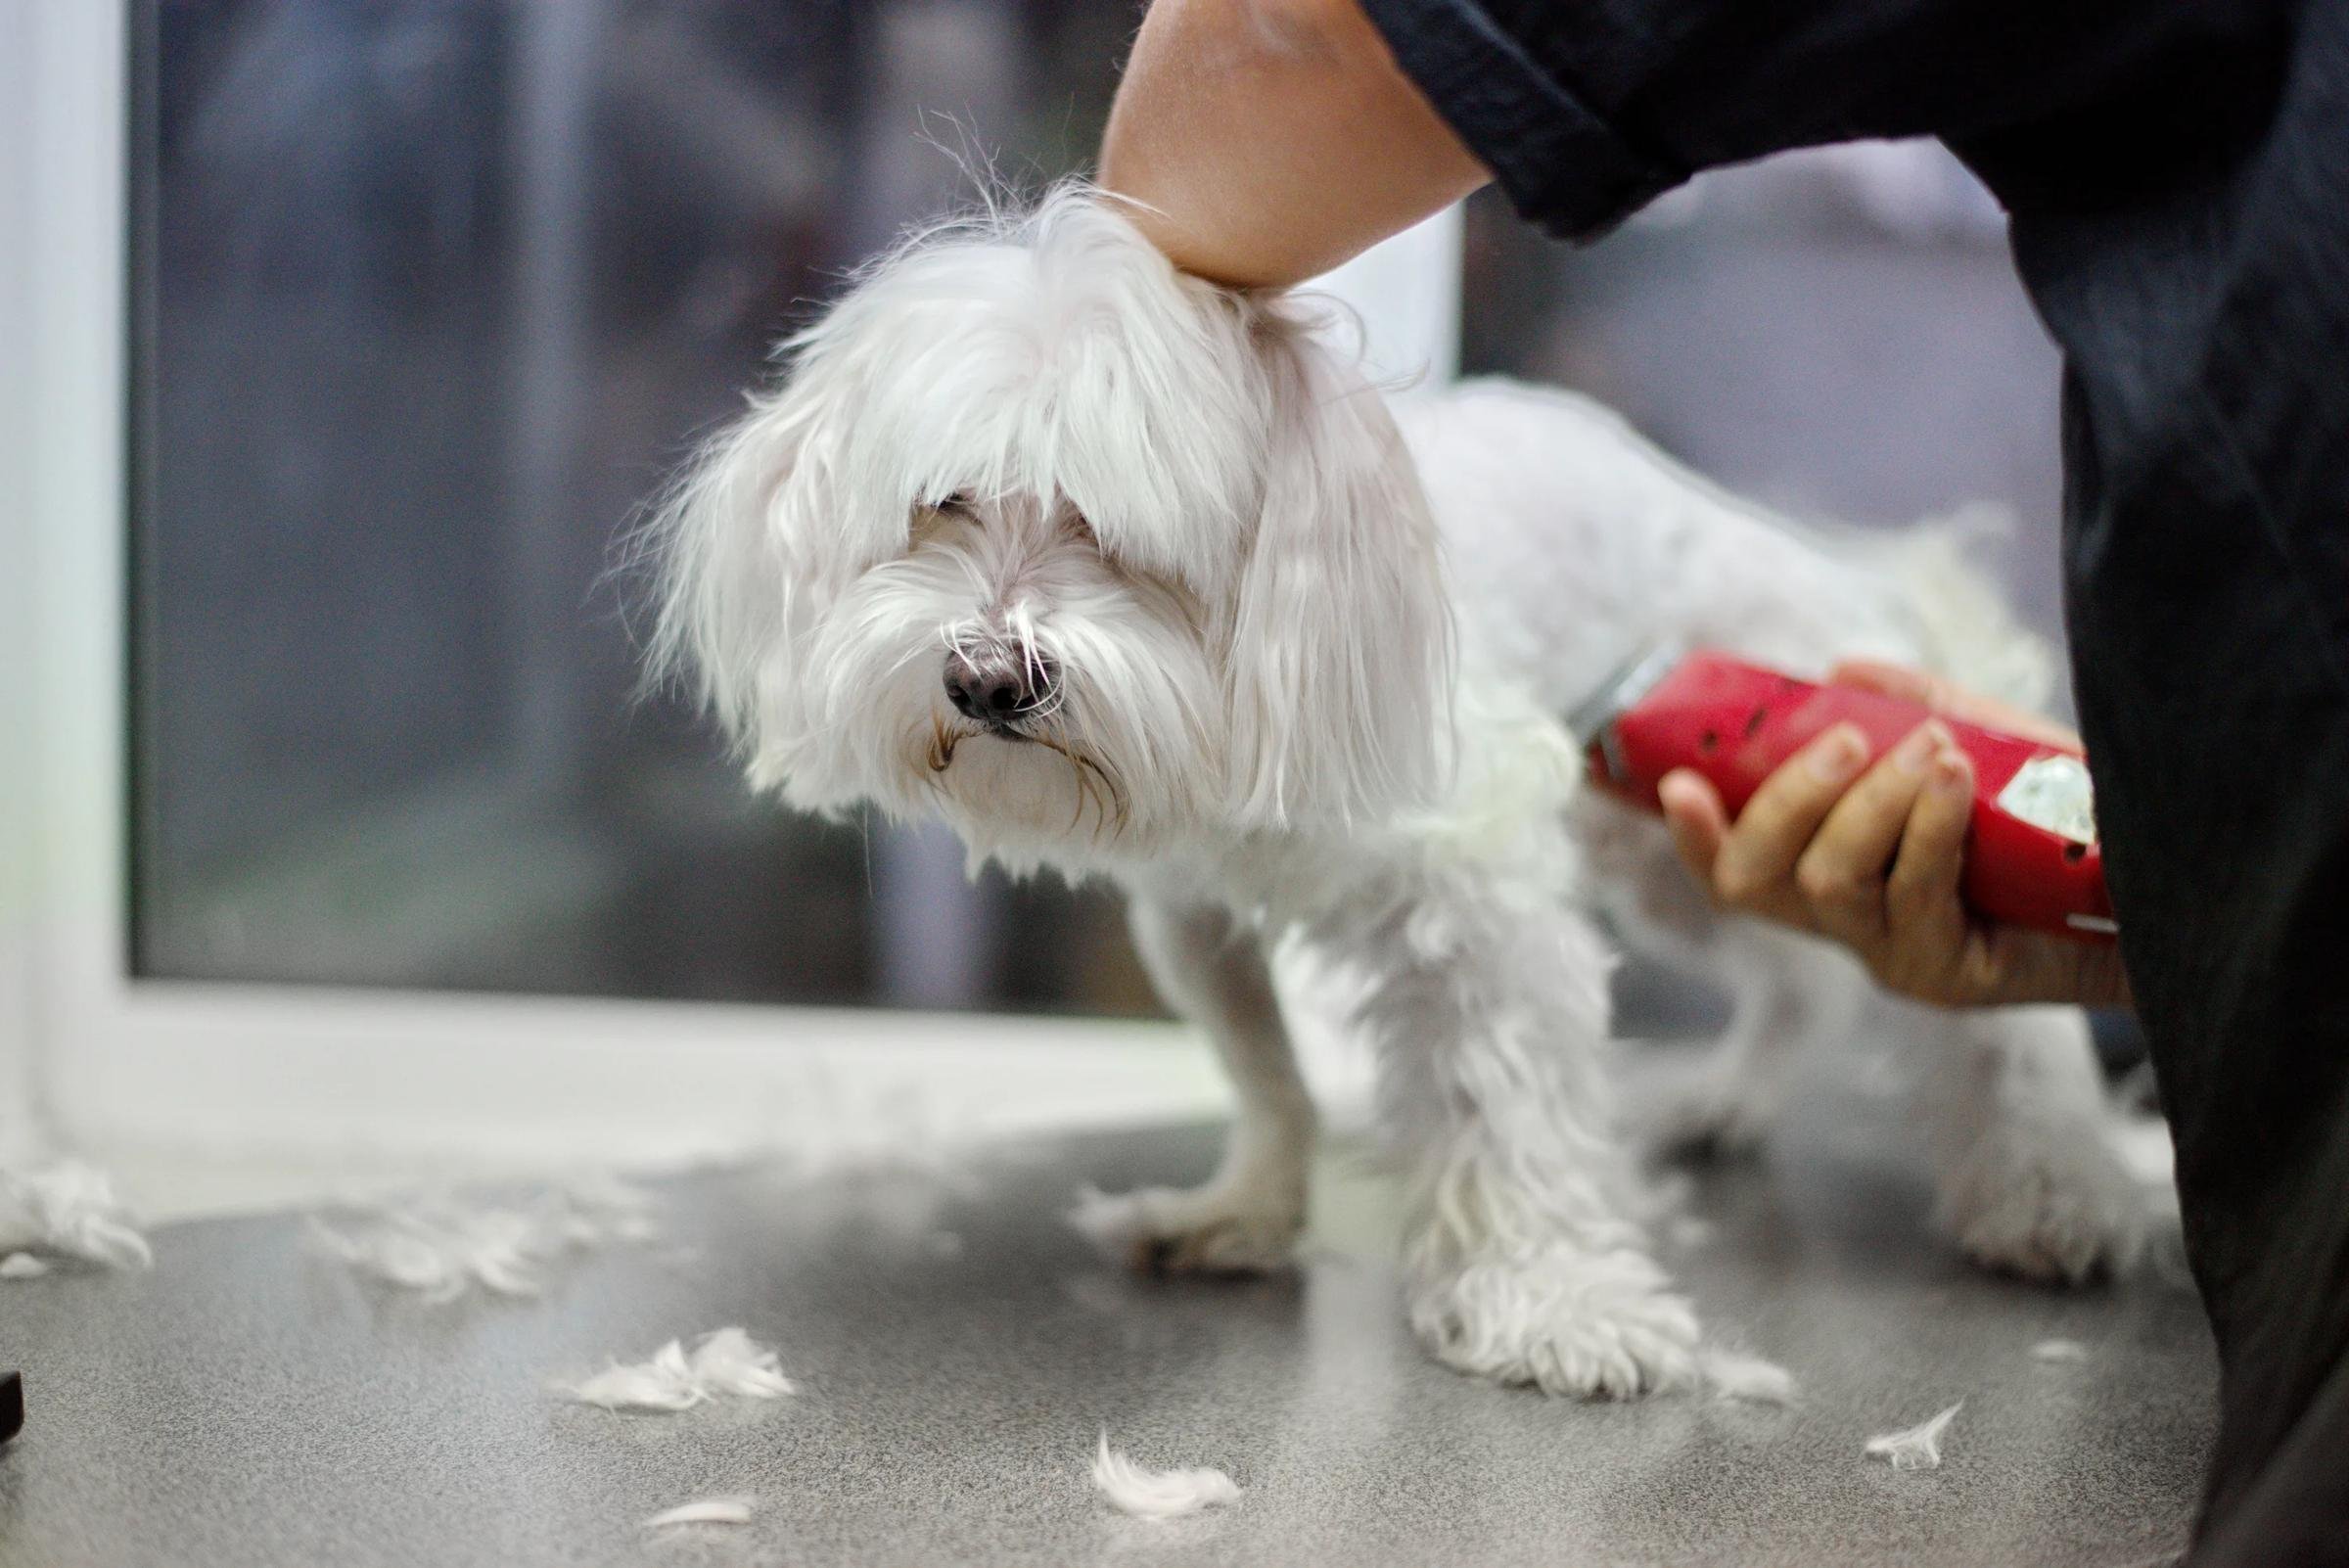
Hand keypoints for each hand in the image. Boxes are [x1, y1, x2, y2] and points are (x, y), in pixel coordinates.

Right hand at [1657, 661, 2132, 1009]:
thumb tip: (1842, 672)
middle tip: (1840, 740)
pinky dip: (1926, 827)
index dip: (1695, 833)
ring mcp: (1893, 956)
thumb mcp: (1982, 743)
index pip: (1736, 869)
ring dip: (1869, 804)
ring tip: (1929, 749)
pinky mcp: (1948, 976)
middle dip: (1784, 800)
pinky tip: (1955, 778)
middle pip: (1757, 882)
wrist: (2160, 884)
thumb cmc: (2062, 817)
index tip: (1677, 783)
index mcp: (1833, 875)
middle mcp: (1848, 925)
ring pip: (1831, 883)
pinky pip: (1913, 894)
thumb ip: (1915, 707)